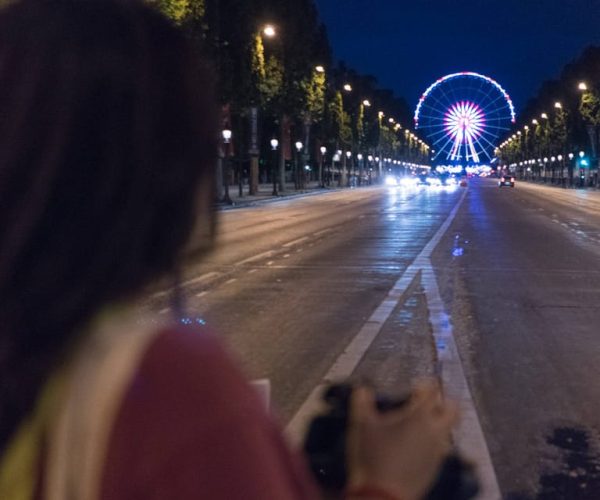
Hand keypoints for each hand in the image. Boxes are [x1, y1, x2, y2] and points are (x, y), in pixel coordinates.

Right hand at [346, 381, 457, 499]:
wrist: (382, 496)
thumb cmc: (372, 456)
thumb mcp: (360, 424)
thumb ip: (361, 401)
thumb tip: (362, 390)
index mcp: (418, 416)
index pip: (432, 391)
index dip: (425, 385)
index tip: (416, 387)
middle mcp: (434, 432)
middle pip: (452, 410)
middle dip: (444, 403)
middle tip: (428, 404)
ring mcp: (437, 452)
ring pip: (448, 432)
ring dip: (437, 425)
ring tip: (418, 426)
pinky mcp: (435, 469)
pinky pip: (440, 450)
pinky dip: (431, 444)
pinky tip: (414, 447)